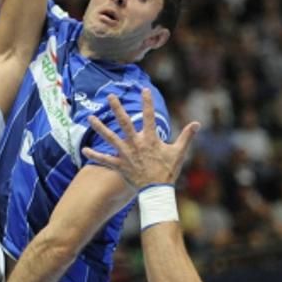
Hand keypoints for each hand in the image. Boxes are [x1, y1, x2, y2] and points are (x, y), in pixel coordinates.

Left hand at [81, 89, 199, 189]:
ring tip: (90, 118)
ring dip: (100, 127)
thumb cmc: (168, 171)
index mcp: (150, 139)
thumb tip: (197, 123)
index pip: (148, 116)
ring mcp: (126, 154)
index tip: (144, 90)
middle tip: (110, 96)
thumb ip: (186, 136)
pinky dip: (94, 155)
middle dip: (117, 108)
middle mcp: (136, 144)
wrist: (157, 191)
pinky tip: (84, 150)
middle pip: (124, 122)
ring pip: (110, 138)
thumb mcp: (179, 153)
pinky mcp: (119, 165)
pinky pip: (104, 160)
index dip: (147, 102)